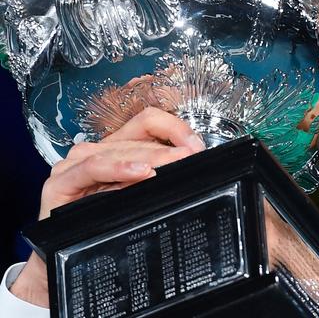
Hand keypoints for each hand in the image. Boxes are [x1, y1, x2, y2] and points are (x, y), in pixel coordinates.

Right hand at [10, 107, 204, 306]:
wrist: (63, 258)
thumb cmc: (101, 226)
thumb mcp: (136, 197)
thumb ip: (156, 177)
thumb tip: (189, 165)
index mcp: (116, 148)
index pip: (148, 122)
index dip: (174, 128)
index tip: (196, 145)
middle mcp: (95, 151)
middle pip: (138, 137)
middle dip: (170, 148)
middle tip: (193, 156)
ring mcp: (75, 164)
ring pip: (120, 150)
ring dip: (152, 157)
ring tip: (174, 163)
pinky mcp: (60, 182)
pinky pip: (93, 168)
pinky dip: (120, 168)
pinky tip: (141, 172)